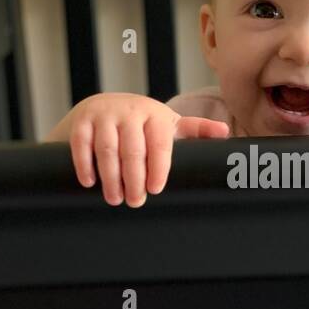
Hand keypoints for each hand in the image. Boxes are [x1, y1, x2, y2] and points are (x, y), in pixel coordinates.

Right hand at [45, 93, 229, 205]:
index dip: (158, 168)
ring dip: (111, 177)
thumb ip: (196, 130)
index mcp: (155, 115)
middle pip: (132, 150)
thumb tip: (225, 132)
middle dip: (133, 179)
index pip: (159, 143)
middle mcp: (130, 111)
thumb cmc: (142, 123)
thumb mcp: (169, 124)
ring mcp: (105, 115)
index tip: (155, 189)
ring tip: (115, 198)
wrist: (103, 106)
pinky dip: (85, 164)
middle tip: (135, 202)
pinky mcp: (83, 121)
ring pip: (107, 149)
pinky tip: (90, 182)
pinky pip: (82, 144)